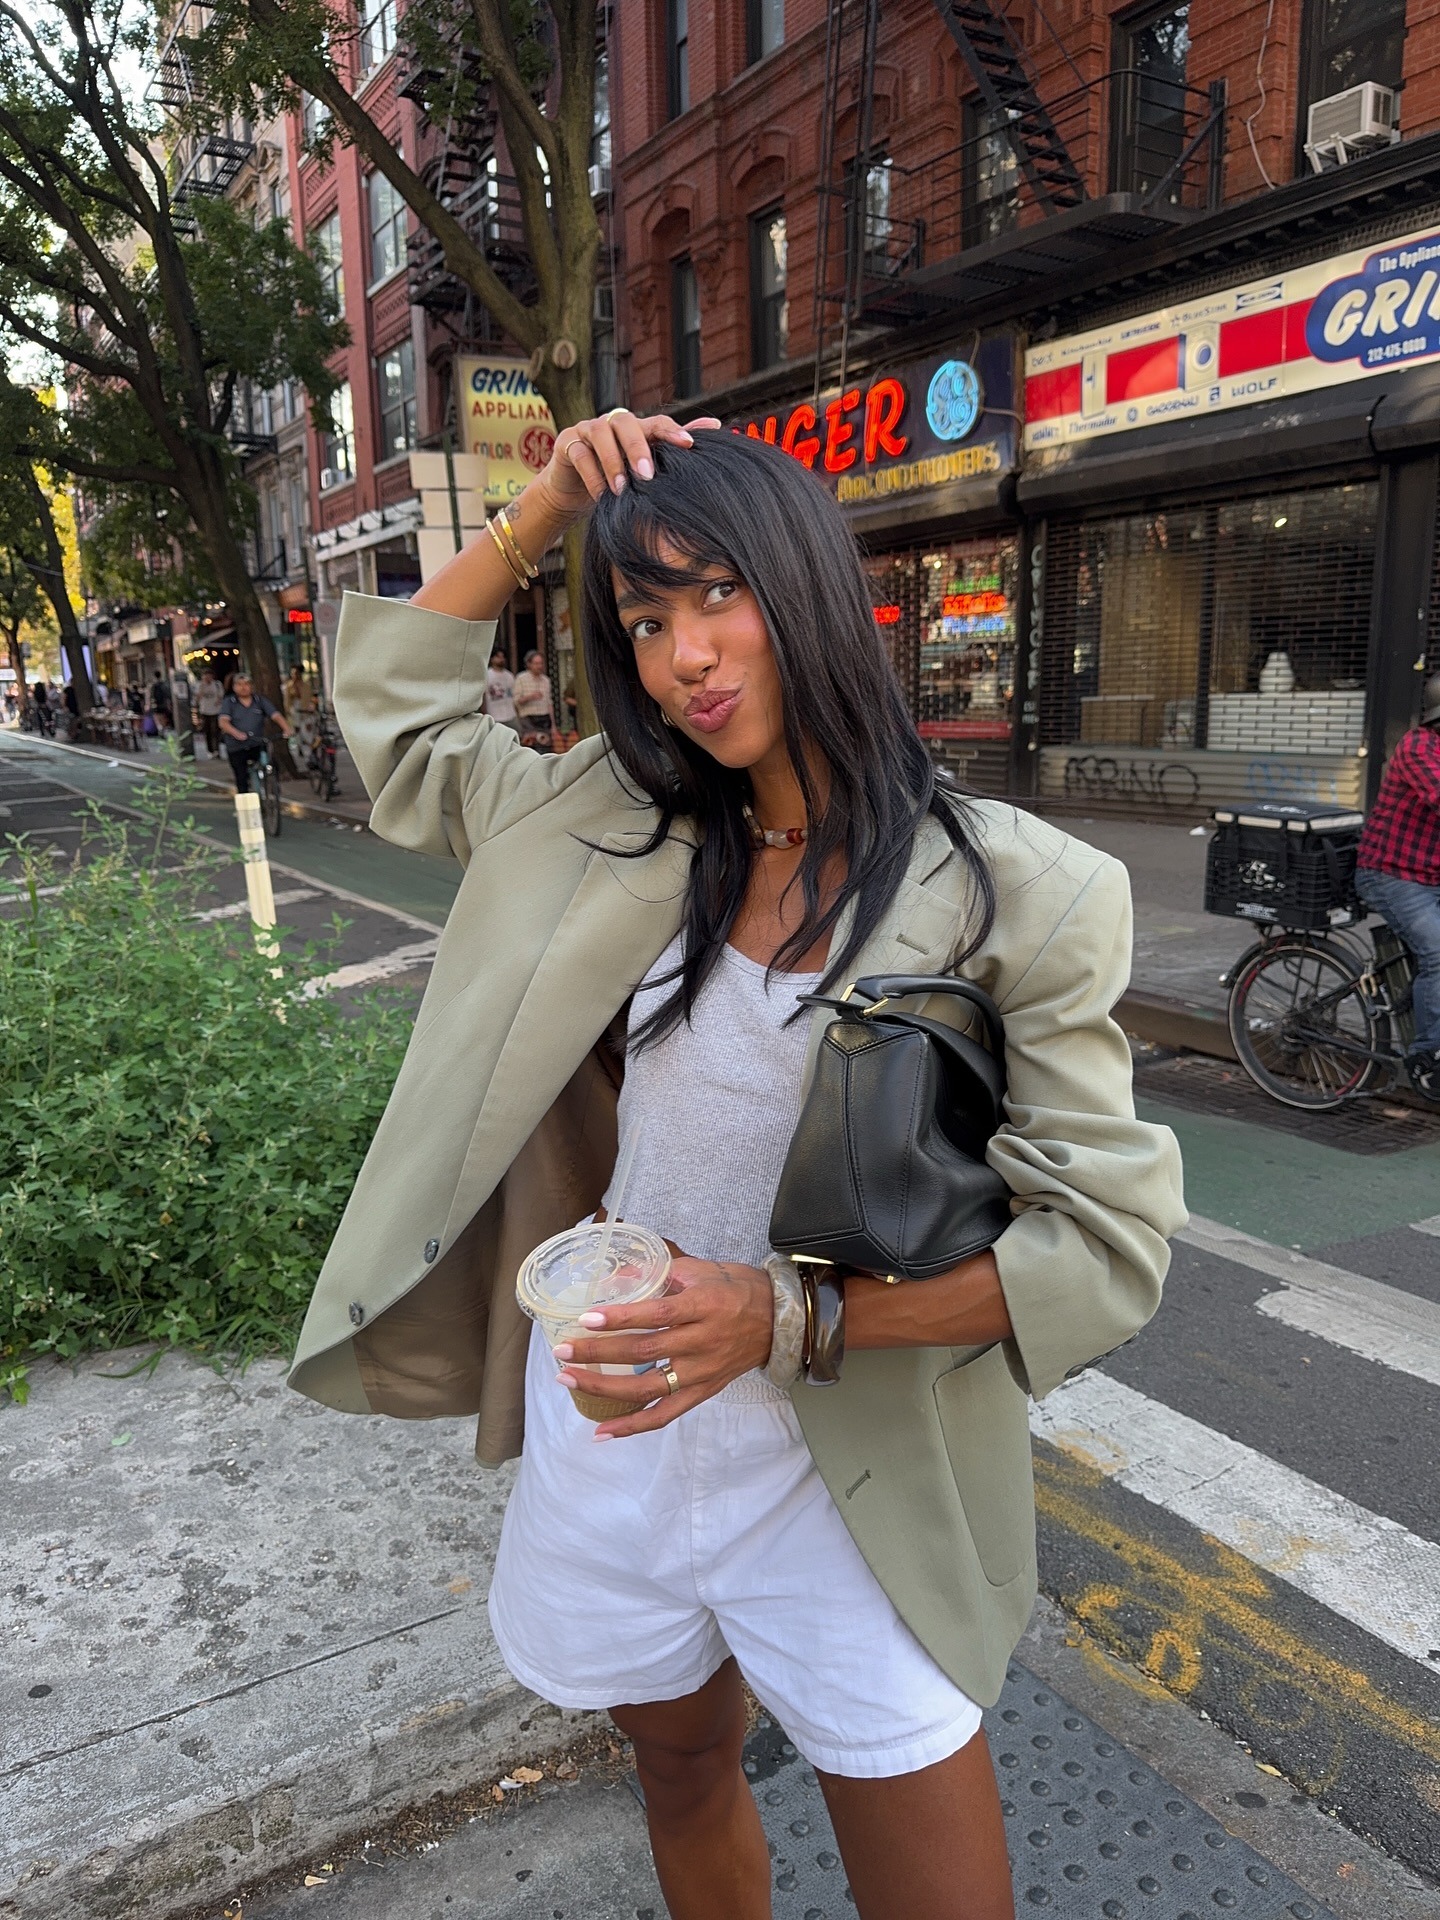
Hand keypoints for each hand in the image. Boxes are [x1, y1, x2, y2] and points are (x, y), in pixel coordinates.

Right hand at [532, 407, 721, 526]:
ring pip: (600, 433)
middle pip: (626, 423)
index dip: (672, 431)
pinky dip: (591, 474)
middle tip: (647, 476)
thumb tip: (716, 426)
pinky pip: (579, 454)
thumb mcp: (645, 469)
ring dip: (612, 462)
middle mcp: (613, 424)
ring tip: (622, 489)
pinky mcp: (567, 443)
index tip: (689, 445)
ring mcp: (588, 430)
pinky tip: (600, 495)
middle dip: (638, 448)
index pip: (657, 423)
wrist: (573, 489)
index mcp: (637, 429)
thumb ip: (673, 448)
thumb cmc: (616, 478)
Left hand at [552, 1256, 772, 1438]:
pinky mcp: (703, 1392)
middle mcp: (702, 1342)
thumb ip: (660, 1273)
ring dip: (604, 1388)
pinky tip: (602, 1432)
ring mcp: (702, 1372)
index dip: (620, 1317)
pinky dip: (632, 1427)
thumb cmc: (737, 1289)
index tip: (587, 1318)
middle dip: (599, 1352)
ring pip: (648, 1388)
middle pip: (644, 1351)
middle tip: (562, 1350)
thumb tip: (614, 1277)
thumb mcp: (702, 1270)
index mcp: (703, 1306)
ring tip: (568, 1380)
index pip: (656, 1314)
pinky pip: (665, 1415)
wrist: (778, 1321)